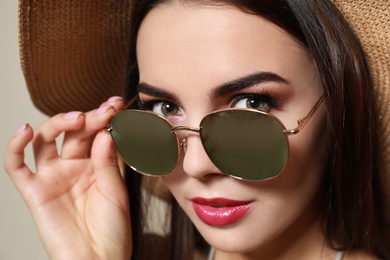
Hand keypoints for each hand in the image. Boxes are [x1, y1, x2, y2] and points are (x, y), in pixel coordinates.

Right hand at [4, 97, 131, 259]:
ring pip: (46, 141)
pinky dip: (16, 146)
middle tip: (106, 110)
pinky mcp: (34, 192)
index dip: (106, 118)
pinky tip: (26, 130)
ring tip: (77, 118)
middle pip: (74, 133)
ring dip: (58, 124)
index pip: (96, 133)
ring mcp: (53, 177)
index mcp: (96, 165)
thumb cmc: (112, 229)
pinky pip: (17, 166)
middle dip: (90, 117)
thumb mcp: (116, 191)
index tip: (118, 104)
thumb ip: (108, 162)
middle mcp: (74, 167)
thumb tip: (104, 131)